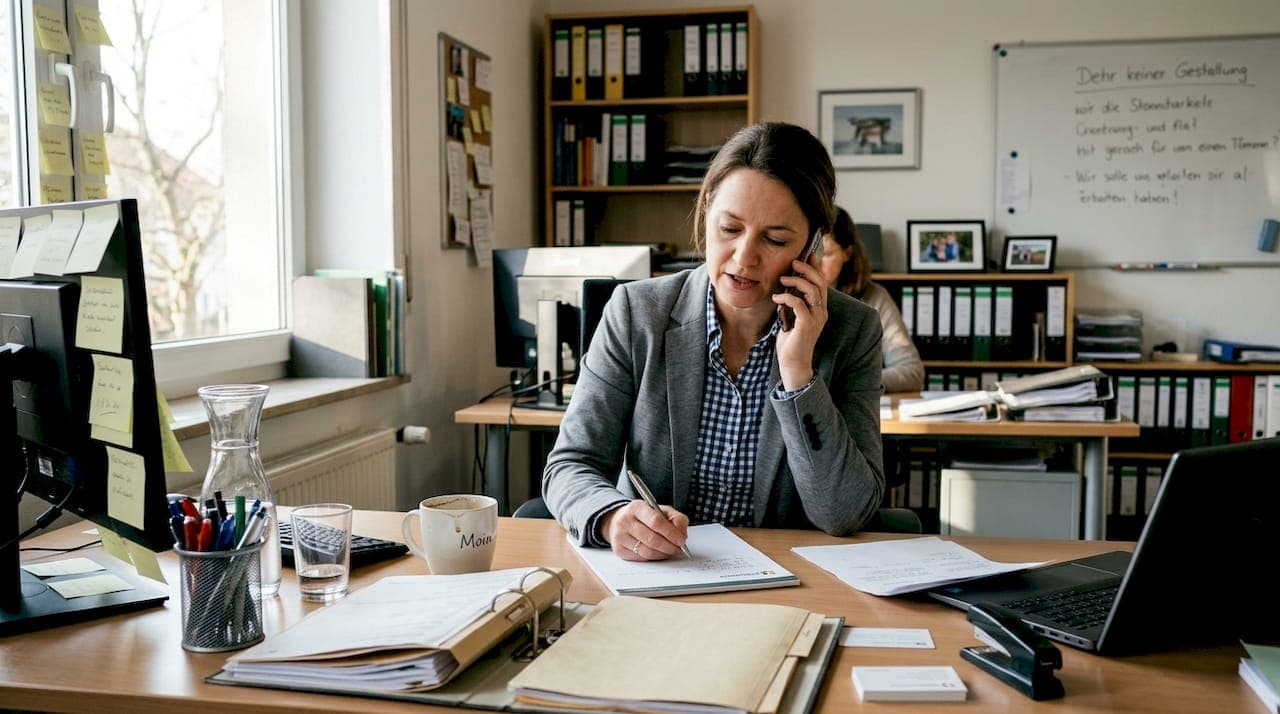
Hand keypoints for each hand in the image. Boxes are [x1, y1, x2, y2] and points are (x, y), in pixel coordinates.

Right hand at [601, 500, 689, 560]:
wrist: (619, 521)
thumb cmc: (644, 516)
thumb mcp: (661, 510)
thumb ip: (676, 519)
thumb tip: (682, 534)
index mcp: (637, 507)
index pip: (656, 521)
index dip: (671, 533)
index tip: (681, 539)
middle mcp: (625, 521)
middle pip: (652, 539)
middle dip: (669, 546)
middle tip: (678, 548)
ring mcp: (620, 536)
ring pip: (647, 551)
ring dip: (663, 554)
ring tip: (670, 551)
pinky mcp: (619, 550)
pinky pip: (641, 558)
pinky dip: (653, 558)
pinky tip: (658, 552)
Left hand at [773, 258, 827, 388]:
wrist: (793, 364)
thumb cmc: (790, 343)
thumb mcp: (792, 319)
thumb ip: (793, 305)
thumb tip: (784, 289)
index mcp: (819, 309)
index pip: (822, 283)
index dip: (816, 268)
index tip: (808, 255)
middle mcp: (821, 312)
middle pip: (821, 283)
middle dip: (808, 269)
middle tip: (794, 262)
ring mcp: (816, 319)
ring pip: (812, 291)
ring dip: (797, 281)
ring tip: (783, 279)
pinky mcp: (807, 325)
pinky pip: (799, 304)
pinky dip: (787, 297)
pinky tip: (777, 297)